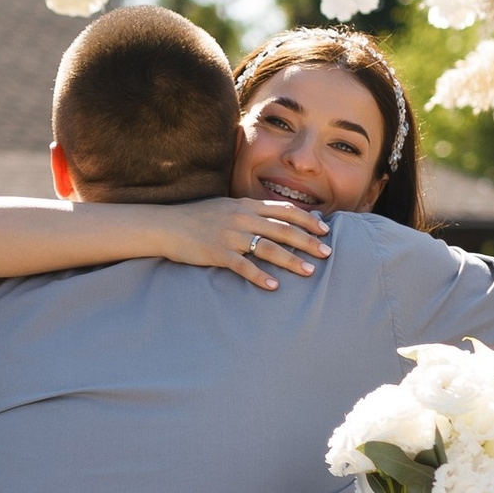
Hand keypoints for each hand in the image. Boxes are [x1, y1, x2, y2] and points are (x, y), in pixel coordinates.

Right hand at [161, 196, 331, 290]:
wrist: (166, 225)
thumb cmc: (197, 218)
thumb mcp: (226, 207)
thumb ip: (249, 212)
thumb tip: (272, 219)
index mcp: (245, 205)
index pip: (284, 210)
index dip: (307, 220)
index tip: (324, 229)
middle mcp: (241, 218)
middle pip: (282, 229)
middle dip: (308, 241)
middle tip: (327, 252)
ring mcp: (230, 235)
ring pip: (267, 247)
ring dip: (291, 260)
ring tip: (309, 271)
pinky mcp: (217, 253)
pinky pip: (243, 266)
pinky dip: (260, 277)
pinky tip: (274, 287)